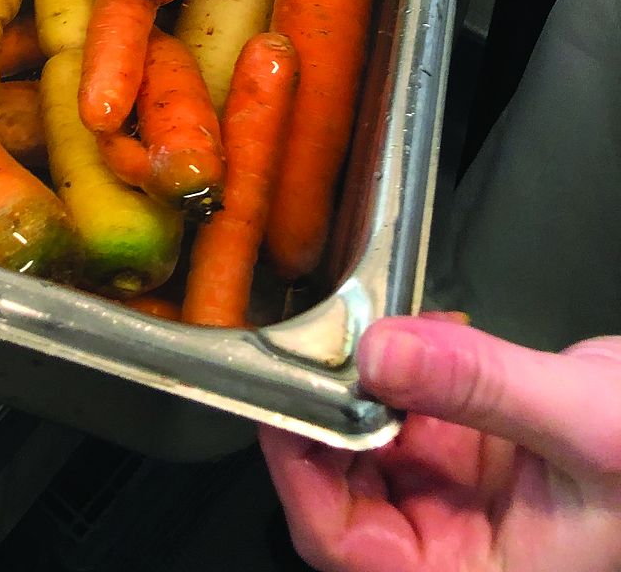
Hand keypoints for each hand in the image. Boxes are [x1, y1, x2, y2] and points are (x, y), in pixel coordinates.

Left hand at [260, 316, 620, 571]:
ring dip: (362, 378)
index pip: (343, 542)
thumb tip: (378, 354)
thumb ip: (481, 388)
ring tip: (382, 323)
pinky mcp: (462, 446)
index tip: (286, 401)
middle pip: (340, 488)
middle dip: (327, 412)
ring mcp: (453, 492)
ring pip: (365, 437)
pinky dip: (405, 361)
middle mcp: (451, 541)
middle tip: (324, 341)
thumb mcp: (580, 420)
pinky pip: (403, 404)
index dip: (301, 475)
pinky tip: (433, 330)